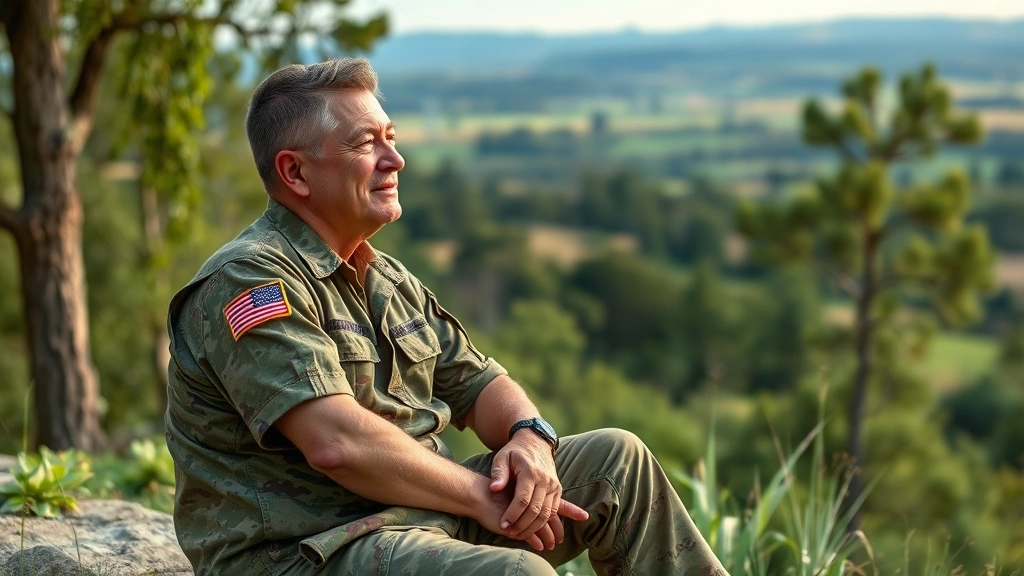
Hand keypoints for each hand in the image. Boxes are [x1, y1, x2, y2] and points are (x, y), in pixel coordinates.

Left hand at [489, 432, 588, 546]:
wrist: (536, 442)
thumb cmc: (514, 452)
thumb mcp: (502, 458)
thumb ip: (498, 473)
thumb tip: (494, 489)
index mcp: (531, 472)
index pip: (522, 499)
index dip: (513, 514)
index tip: (503, 525)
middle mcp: (545, 480)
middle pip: (535, 510)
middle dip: (522, 525)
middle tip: (509, 532)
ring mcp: (554, 486)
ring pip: (546, 514)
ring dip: (533, 527)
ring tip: (518, 534)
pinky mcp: (558, 490)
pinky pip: (552, 512)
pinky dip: (542, 523)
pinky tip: (530, 529)